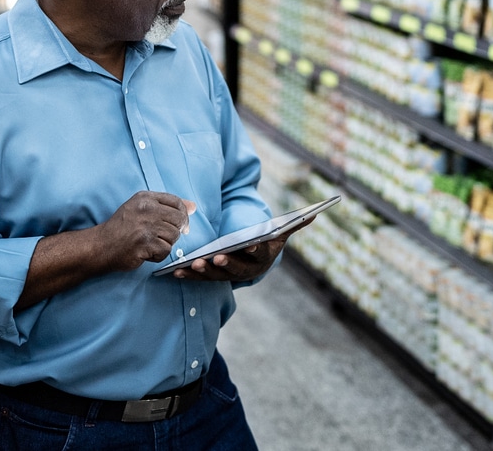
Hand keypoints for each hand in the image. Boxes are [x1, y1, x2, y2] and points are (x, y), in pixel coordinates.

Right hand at [95, 192, 195, 272]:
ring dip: (165, 244)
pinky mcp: (144, 244)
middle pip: (179, 219)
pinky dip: (158, 255)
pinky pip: (165, 251)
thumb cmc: (122, 227)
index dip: (182, 215)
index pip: (177, 202)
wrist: (101, 245)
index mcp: (146, 198)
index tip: (178, 224)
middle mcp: (146, 209)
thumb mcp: (142, 208)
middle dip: (175, 231)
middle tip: (161, 237)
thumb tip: (193, 207)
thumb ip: (168, 206)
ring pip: (174, 236)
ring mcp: (145, 227)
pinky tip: (146, 252)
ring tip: (150, 244)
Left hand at [171, 221, 307, 281]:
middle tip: (216, 257)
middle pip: (236, 269)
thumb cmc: (266, 240)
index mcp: (262, 258)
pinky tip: (177, 271)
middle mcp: (246, 271)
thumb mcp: (281, 233)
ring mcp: (228, 276)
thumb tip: (316, 212)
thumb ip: (295, 224)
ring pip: (216, 276)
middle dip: (226, 263)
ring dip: (204, 271)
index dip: (253, 250)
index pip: (259, 254)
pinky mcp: (212, 279)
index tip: (247, 245)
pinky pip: (200, 279)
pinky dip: (189, 275)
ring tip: (193, 264)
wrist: (254, 260)